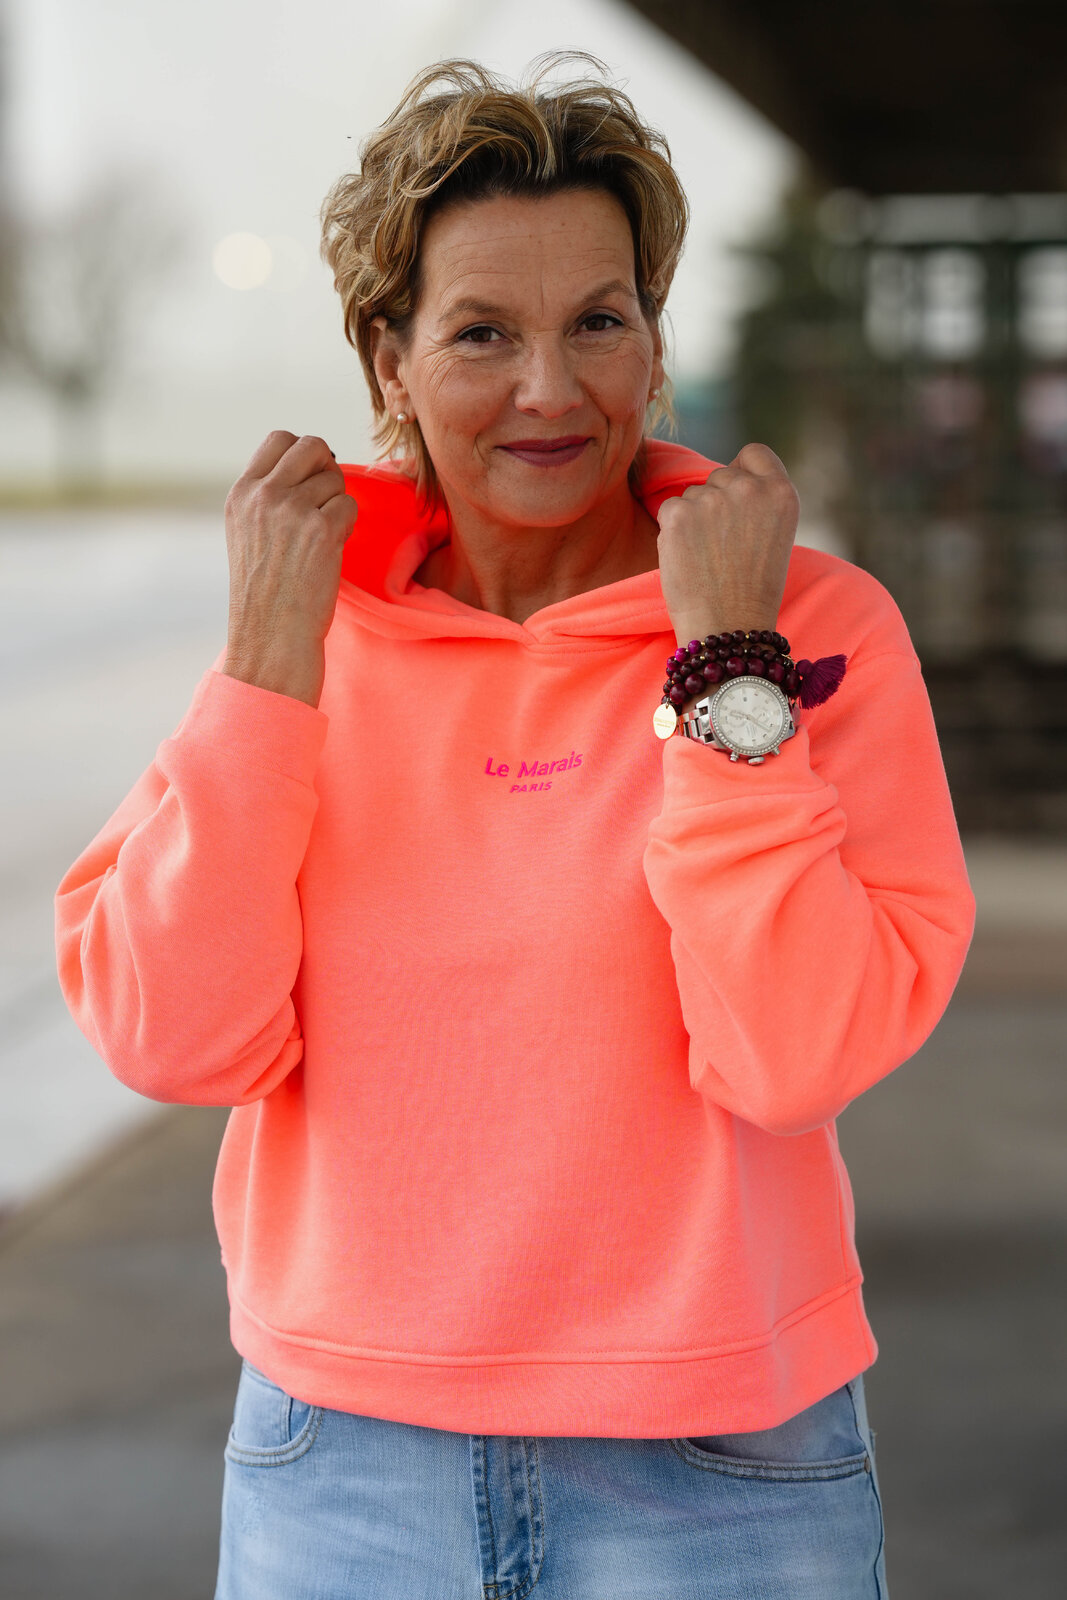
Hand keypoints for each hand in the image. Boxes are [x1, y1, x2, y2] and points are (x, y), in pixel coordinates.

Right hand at [222, 432, 357, 706]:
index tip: (310, 479)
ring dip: (337, 505)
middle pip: (312, 445)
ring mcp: (291, 509)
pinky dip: (347, 527)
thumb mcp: (249, 533)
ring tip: (321, 539)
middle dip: (328, 468)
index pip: (279, 438)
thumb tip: (313, 465)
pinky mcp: (320, 528)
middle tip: (326, 502)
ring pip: (335, 478)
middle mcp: (263, 494)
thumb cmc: (266, 592)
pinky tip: (330, 552)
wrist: (270, 636)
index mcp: (242, 493)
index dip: (304, 453)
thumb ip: (269, 497)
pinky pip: (349, 505)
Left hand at [656, 442, 799, 645]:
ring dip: (694, 518)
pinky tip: (688, 559)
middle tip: (722, 547)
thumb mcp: (774, 536)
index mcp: (781, 493)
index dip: (742, 471)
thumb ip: (757, 502)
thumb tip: (726, 478)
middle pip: (720, 475)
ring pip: (693, 494)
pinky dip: (673, 532)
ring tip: (707, 559)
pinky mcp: (679, 513)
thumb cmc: (752, 592)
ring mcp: (713, 498)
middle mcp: (749, 488)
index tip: (737, 497)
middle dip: (716, 502)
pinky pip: (669, 509)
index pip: (755, 453)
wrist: (728, 628)